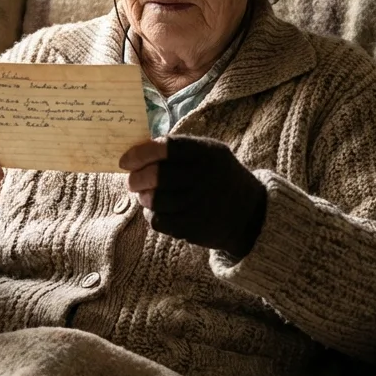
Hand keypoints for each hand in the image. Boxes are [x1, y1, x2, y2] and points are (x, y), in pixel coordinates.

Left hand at [119, 135, 266, 257]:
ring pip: (154, 200)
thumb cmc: (220, 177)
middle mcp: (205, 177)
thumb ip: (179, 149)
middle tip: (132, 181)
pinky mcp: (194, 227)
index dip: (141, 153)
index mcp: (207, 153)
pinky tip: (158, 210)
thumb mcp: (210, 153)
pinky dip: (152, 215)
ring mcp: (200, 204)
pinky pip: (158, 220)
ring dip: (144, 197)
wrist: (249, 214)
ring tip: (147, 195)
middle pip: (157, 176)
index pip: (167, 147)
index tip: (125, 161)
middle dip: (136, 178)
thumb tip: (138, 150)